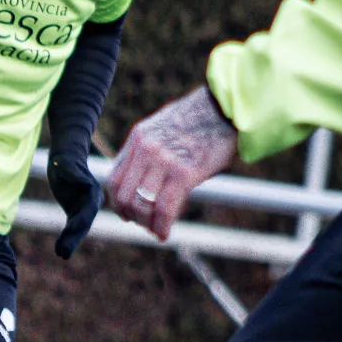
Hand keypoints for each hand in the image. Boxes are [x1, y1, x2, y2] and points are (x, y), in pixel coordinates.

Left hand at [47, 138, 101, 259]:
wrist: (67, 154)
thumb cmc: (65, 157)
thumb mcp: (65, 163)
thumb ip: (72, 172)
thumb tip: (85, 183)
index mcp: (92, 191)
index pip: (87, 211)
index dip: (79, 223)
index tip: (70, 233)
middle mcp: (92, 202)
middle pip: (84, 224)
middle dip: (74, 238)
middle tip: (63, 253)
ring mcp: (85, 207)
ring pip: (79, 228)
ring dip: (71, 242)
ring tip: (61, 254)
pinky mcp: (75, 211)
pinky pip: (72, 227)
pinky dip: (67, 238)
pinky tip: (60, 251)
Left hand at [105, 87, 237, 240]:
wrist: (228, 108)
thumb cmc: (203, 120)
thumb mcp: (165, 128)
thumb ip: (150, 151)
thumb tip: (144, 180)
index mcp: (138, 138)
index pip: (113, 178)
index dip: (117, 202)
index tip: (127, 214)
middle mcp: (146, 149)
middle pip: (124, 195)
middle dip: (132, 216)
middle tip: (145, 225)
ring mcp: (163, 160)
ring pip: (142, 204)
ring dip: (147, 224)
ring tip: (157, 230)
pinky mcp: (184, 172)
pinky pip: (165, 208)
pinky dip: (162, 226)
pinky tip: (165, 233)